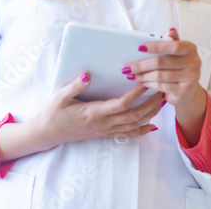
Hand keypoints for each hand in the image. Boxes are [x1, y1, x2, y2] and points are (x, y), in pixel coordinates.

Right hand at [31, 72, 164, 148]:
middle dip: (151, 104)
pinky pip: (127, 134)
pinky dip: (142, 130)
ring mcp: (104, 130)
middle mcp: (102, 123)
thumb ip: (75, 86)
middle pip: (133, 116)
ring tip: (163, 101)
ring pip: (133, 125)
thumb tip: (87, 75)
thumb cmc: (53, 113)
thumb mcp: (60, 97)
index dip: (135, 95)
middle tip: (163, 90)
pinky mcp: (104, 133)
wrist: (47, 133)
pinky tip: (152, 125)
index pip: (120, 105)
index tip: (145, 82)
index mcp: (93, 113)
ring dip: (150, 114)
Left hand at [125, 28, 201, 110]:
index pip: (173, 46)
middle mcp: (194, 62)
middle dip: (142, 65)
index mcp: (191, 49)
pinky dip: (149, 84)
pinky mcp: (185, 91)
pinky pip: (161, 86)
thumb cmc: (179, 69)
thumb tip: (170, 30)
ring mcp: (191, 78)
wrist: (188, 92)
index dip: (156, 47)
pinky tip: (142, 82)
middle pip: (162, 62)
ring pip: (160, 75)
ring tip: (132, 75)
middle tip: (128, 67)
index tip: (140, 48)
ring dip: (142, 76)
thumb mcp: (176, 55)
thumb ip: (172, 42)